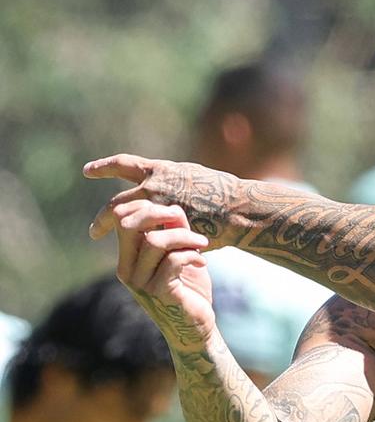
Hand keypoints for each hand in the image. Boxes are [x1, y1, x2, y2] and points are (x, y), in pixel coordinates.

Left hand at [84, 153, 240, 247]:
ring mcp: (161, 210)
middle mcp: (156, 187)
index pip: (125, 165)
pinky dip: (140, 247)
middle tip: (94, 230)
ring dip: (111, 232)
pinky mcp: (169, 230)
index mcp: (163, 171)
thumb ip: (177, 182)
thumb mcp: (196, 177)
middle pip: (118, 202)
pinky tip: (134, 256)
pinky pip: (148, 239)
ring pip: (126, 222)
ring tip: (101, 241)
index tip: (88, 170)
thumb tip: (171, 182)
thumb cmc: (226, 192)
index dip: (105, 167)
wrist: (240, 209)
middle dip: (104, 217)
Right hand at [105, 197, 214, 352]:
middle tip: (182, 217)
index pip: (120, 218)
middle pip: (129, 224)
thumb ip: (174, 231)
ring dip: (184, 236)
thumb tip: (173, 206)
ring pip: (155, 241)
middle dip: (158, 213)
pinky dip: (191, 255)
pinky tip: (202, 261)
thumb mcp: (180, 253)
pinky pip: (172, 260)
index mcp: (128, 257)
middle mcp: (127, 269)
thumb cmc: (189, 288)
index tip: (173, 212)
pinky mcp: (159, 292)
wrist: (196, 326)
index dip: (145, 205)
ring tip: (202, 243)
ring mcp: (140, 282)